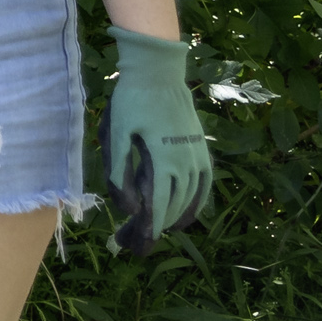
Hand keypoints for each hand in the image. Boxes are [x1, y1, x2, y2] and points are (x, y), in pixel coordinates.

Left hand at [102, 27, 212, 254]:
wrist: (159, 74)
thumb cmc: (132, 102)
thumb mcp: (117, 134)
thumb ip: (120, 170)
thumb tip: (128, 207)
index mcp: (164, 160)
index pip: (159, 206)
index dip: (149, 230)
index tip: (138, 246)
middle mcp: (186, 163)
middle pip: (174, 206)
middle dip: (157, 228)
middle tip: (138, 243)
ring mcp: (197, 156)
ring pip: (191, 198)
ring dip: (176, 217)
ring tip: (160, 231)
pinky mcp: (201, 149)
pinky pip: (204, 183)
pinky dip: (197, 201)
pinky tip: (188, 212)